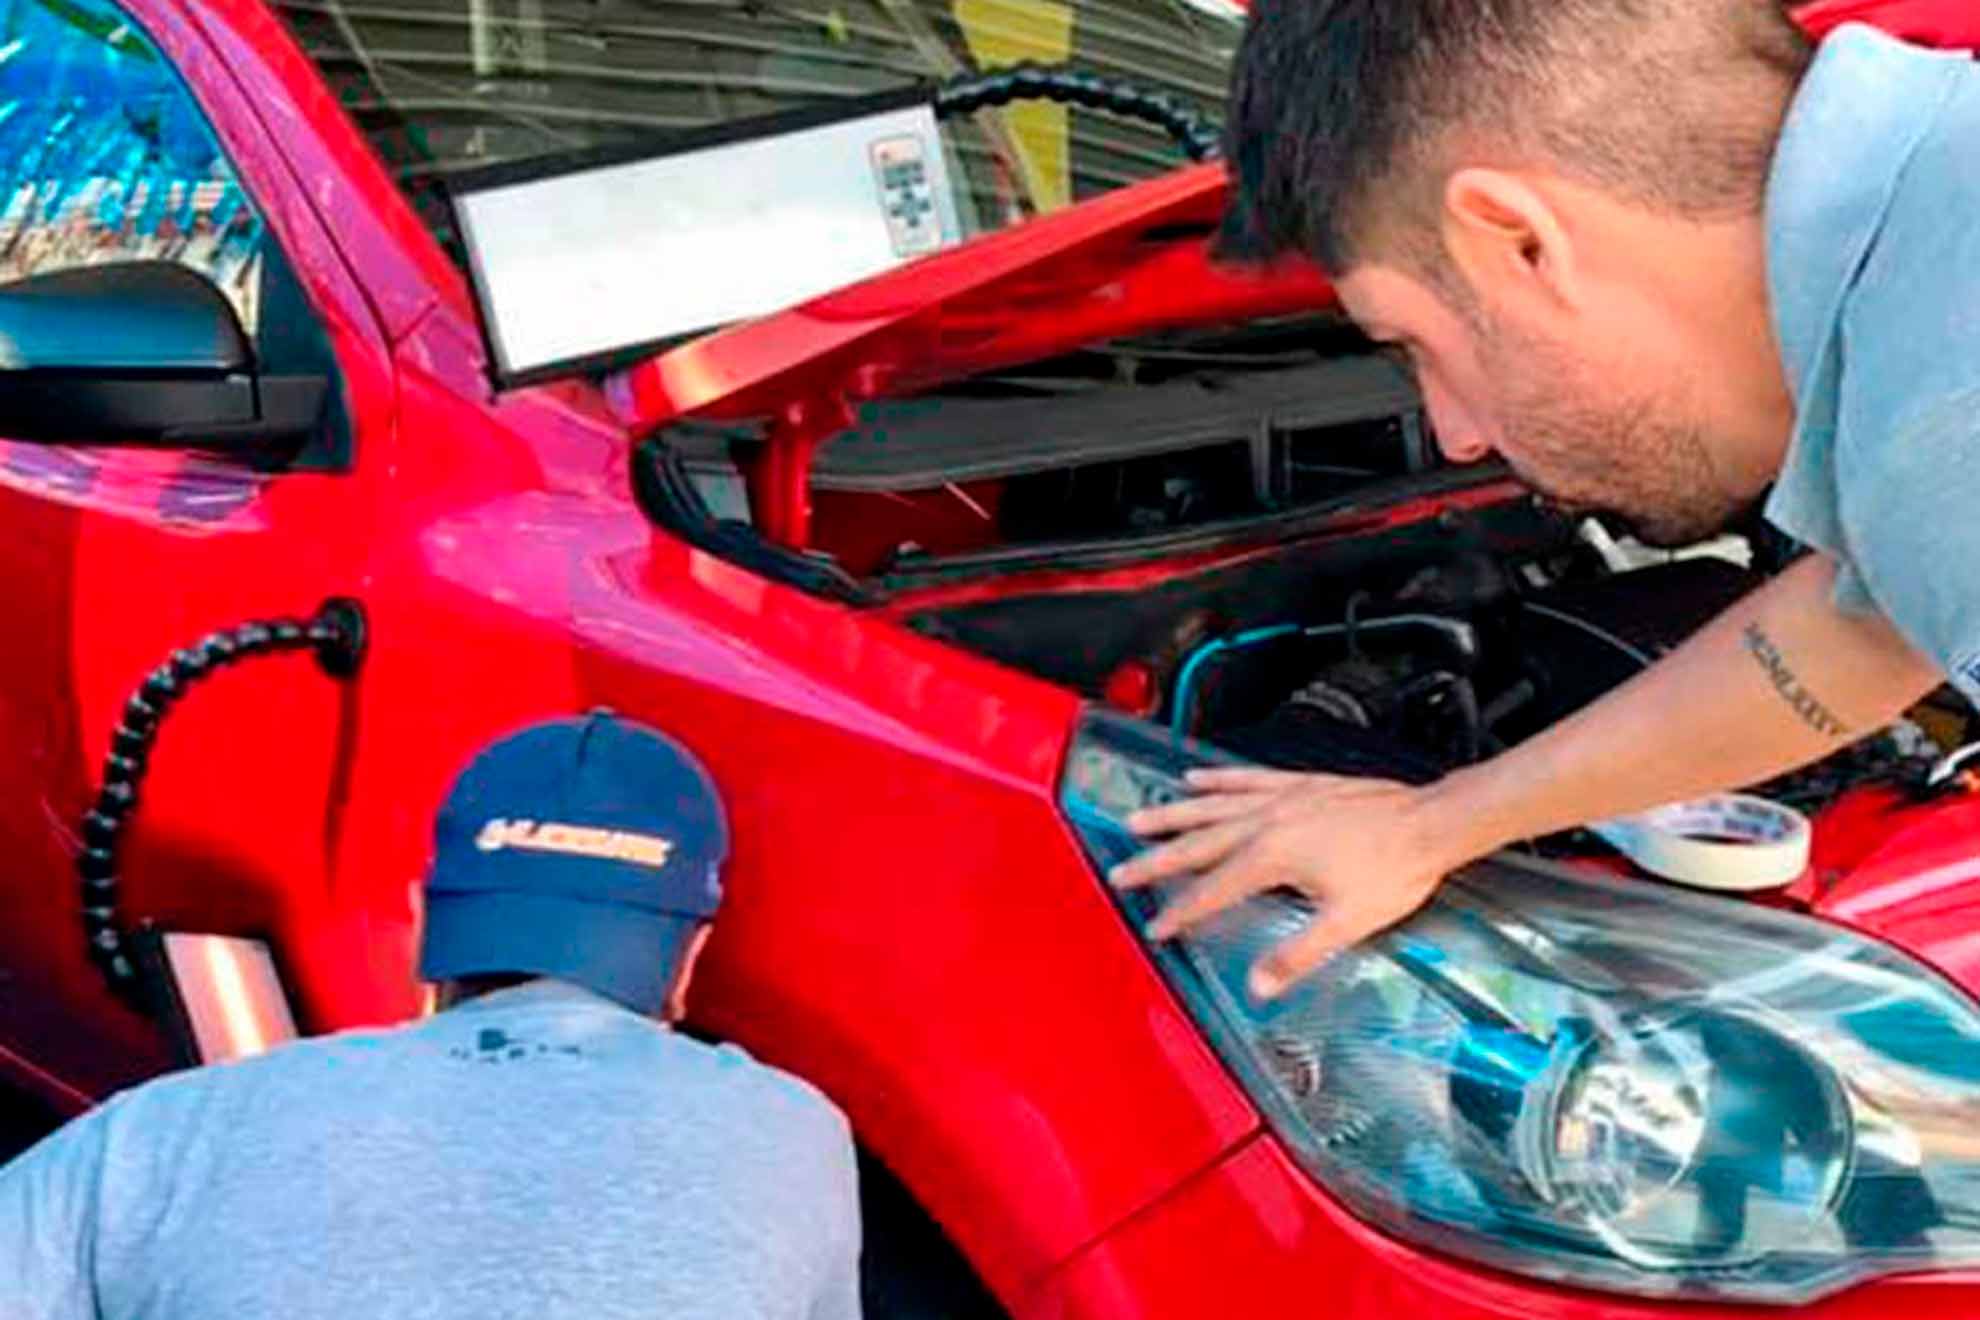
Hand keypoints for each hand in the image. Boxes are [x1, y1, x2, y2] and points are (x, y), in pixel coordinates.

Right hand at [1110, 768, 1462, 999]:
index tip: (1155, 927)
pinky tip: (1195, 778)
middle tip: (1120, 871)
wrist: (1431, 822)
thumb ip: (1297, 954)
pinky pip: (1245, 778)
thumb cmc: (1395, 870)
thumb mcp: (1347, 923)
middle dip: (1156, 860)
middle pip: (1198, 844)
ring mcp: (1281, 798)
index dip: (1181, 912)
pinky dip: (1217, 778)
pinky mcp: (1298, 784)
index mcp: (1273, 857)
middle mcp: (1267, 821)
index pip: (1213, 890)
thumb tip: (1258, 985)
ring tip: (1139, 818)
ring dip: (1173, 814)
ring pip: (1212, 805)